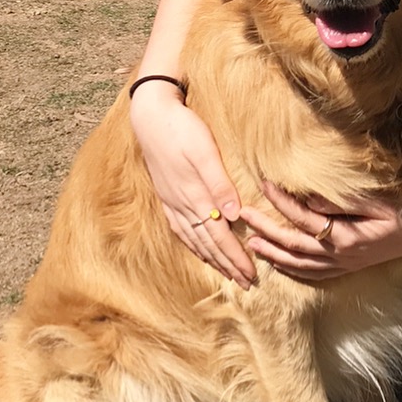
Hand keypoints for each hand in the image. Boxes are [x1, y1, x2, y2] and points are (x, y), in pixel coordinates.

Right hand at [129, 80, 255, 288]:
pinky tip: (199, 249)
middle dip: (228, 266)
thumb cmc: (182, 129)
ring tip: (227, 274)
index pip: (220, 237)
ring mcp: (171, 203)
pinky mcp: (166, 196)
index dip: (236, 258)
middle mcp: (182, 205)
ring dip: (212, 260)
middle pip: (208, 244)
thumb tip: (235, 215)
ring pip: (194, 240)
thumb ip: (219, 184)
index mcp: (194, 197)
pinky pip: (181, 230)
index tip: (251, 276)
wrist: (150, 116)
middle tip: (246, 285)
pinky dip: (194, 245)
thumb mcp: (204, 152)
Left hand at [242, 182, 401, 280]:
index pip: (303, 218)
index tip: (263, 184)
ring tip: (250, 244)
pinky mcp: (349, 266)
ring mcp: (344, 264)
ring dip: (273, 254)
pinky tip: (280, 263)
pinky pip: (314, 273)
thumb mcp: (378, 198)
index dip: (281, 202)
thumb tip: (309, 199)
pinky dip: (293, 269)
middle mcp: (341, 256)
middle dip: (265, 231)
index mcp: (346, 237)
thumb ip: (343, 201)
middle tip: (241, 216)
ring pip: (299, 264)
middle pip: (293, 246)